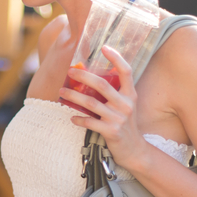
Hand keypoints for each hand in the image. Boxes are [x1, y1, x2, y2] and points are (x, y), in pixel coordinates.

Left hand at [60, 46, 148, 169]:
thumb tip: (90, 78)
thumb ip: (113, 93)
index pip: (126, 71)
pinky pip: (89, 122)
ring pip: (91, 103)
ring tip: (62, 92)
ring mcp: (118, 118)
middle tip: (70, 71)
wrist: (134, 150)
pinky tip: (71, 117)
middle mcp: (126, 104)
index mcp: (130, 95)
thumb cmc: (125, 124)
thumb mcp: (125, 106)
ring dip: (73, 96)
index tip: (104, 47)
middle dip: (84, 76)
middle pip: (102, 85)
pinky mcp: (111, 132)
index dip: (117, 58)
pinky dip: (78, 119)